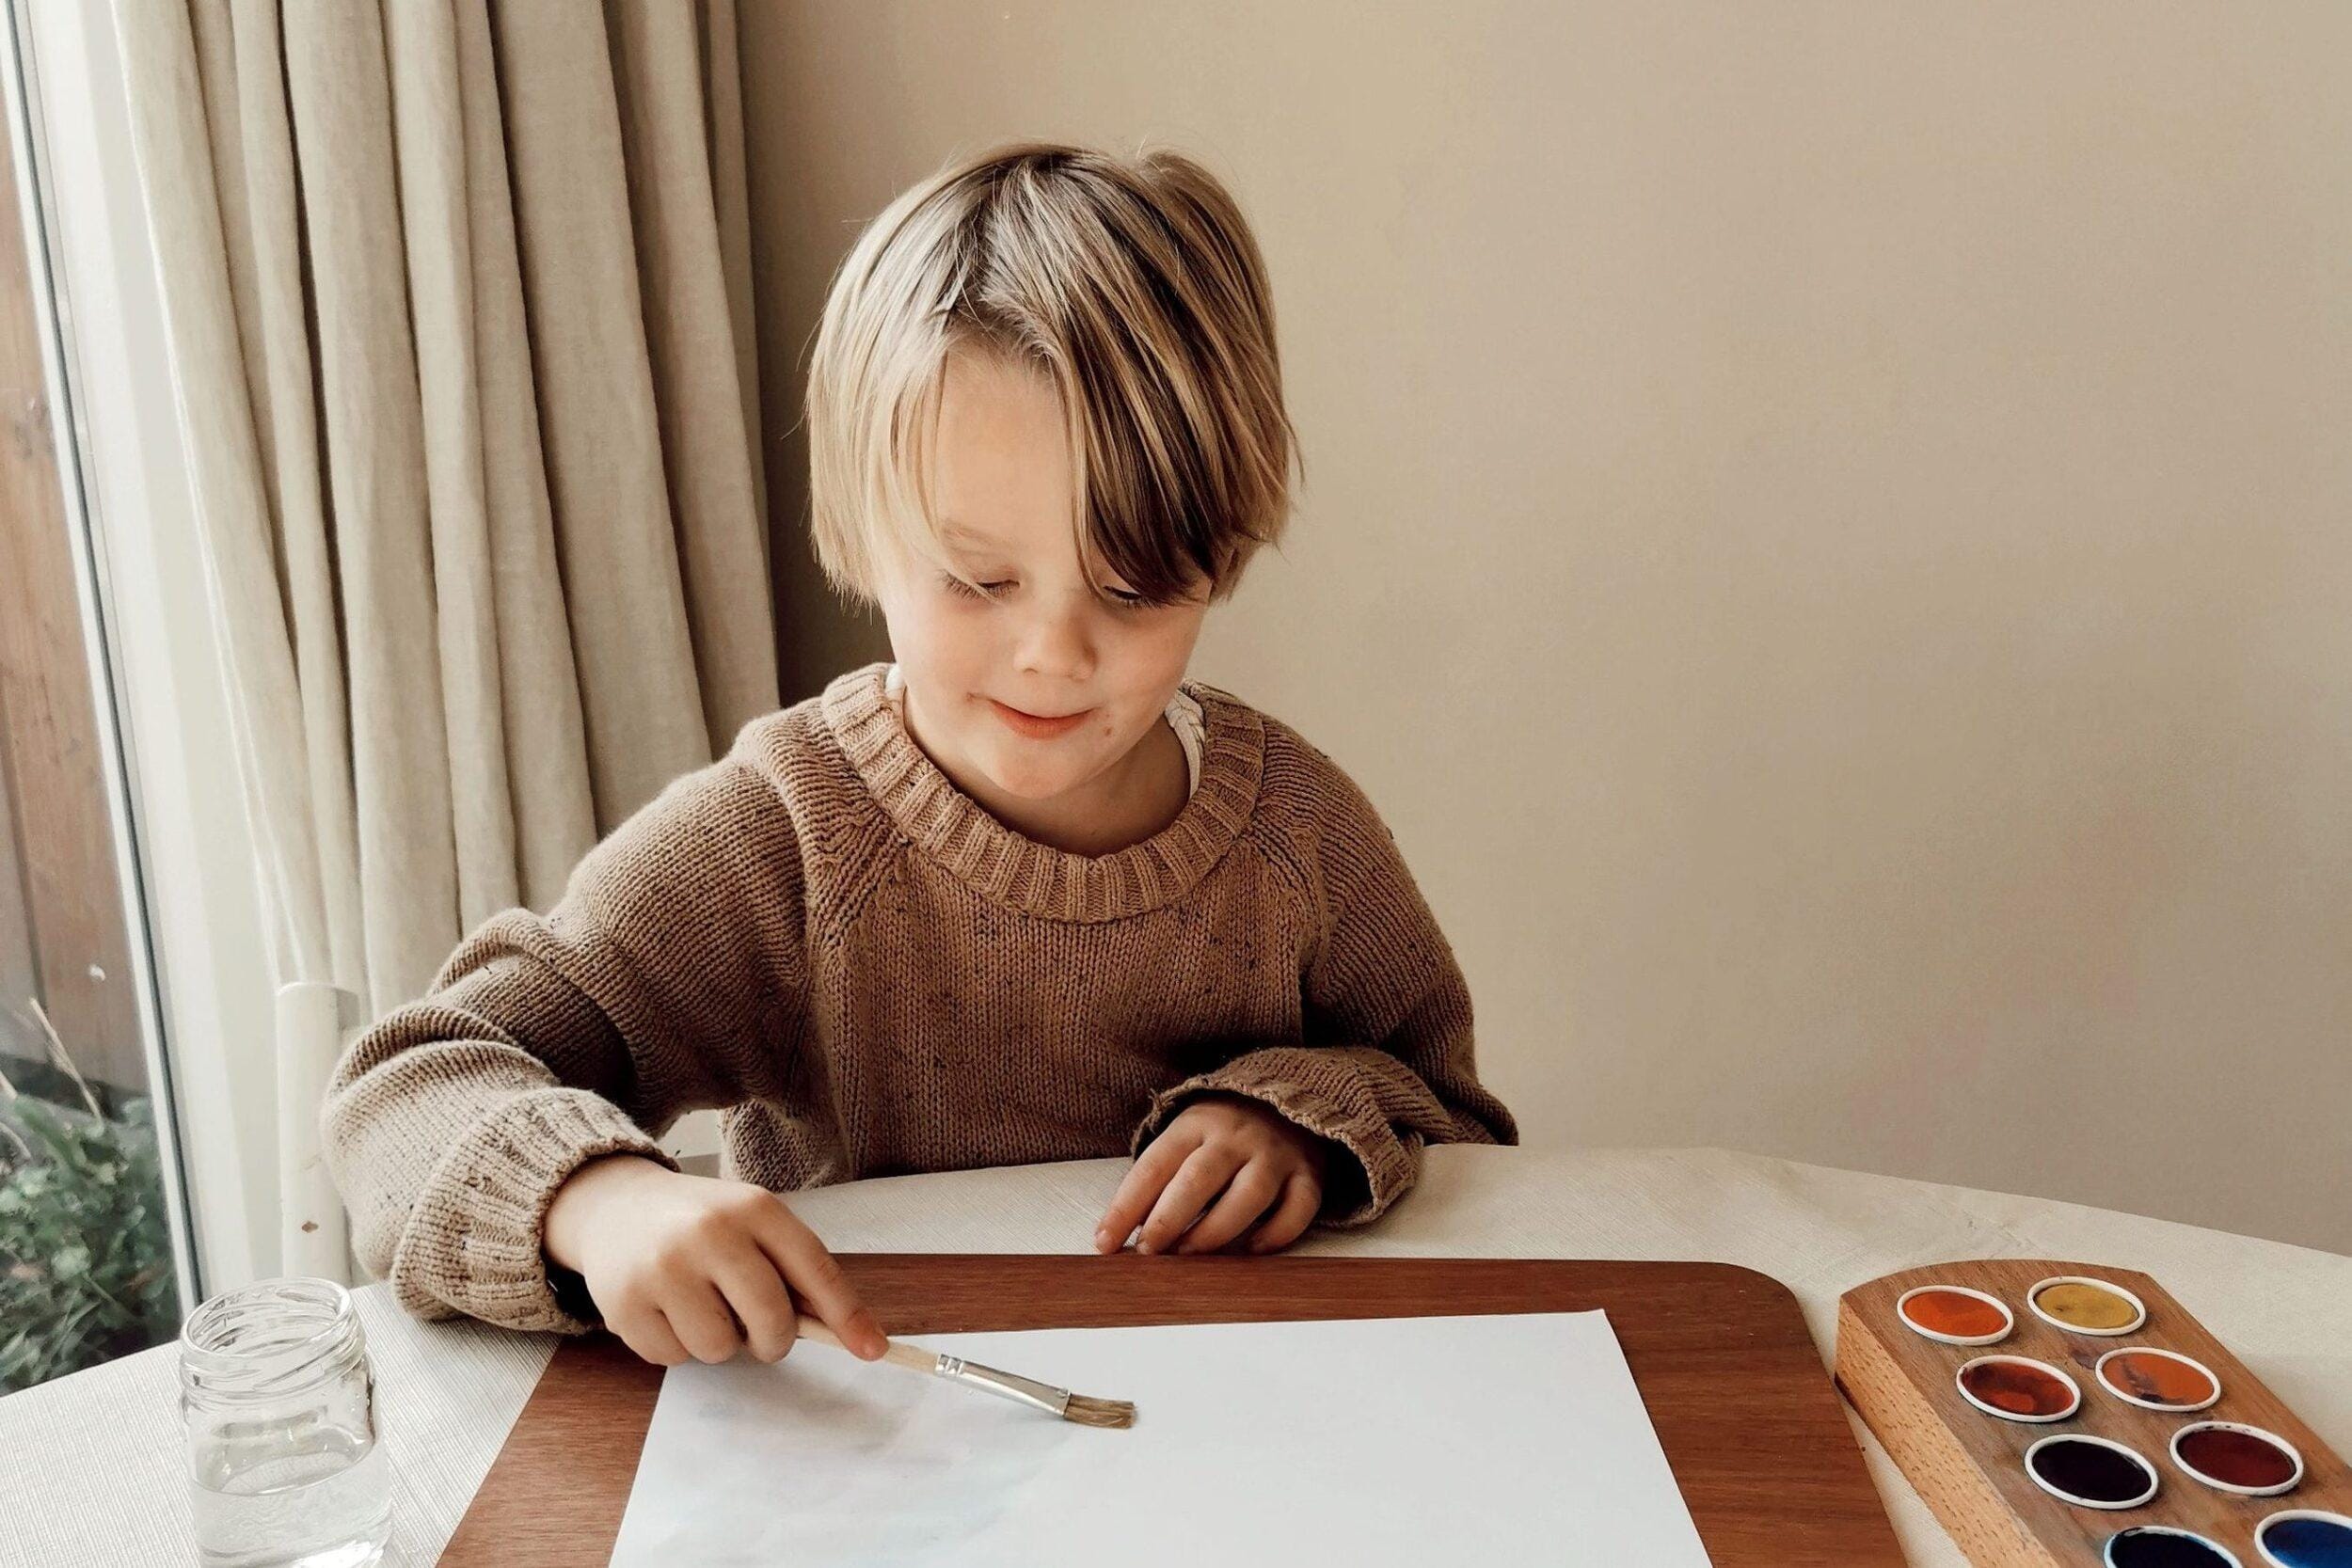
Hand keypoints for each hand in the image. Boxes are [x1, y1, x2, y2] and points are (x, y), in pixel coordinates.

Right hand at [543, 1154, 888, 1367]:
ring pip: (720, 1349)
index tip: (873, 1349)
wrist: (615, 1206)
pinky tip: (665, 1309)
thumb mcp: (751, 1226)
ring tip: (701, 1307)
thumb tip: (848, 1333)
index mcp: (754, 1209)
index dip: (848, 1314)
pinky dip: (676, 1346)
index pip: (814, 1268)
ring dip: (719, 1343)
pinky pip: (673, 1358)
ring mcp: (663, 1268)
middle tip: (761, 1333)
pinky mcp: (624, 1303)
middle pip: (770, 1319)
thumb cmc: (702, 1224)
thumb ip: (793, 1271)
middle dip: (774, 1341)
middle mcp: (710, 1233)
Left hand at [1094, 1093, 1334, 1256]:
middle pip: (1198, 1178)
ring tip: (1189, 1254)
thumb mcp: (1185, 1138)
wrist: (1285, 1100)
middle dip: (1167, 1219)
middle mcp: (1236, 1136)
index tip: (1104, 1242)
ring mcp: (1275, 1154)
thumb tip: (1122, 1233)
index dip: (1126, 1207)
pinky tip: (1251, 1249)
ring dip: (1215, 1230)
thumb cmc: (1220, 1134)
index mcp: (1195, 1124)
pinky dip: (1276, 1233)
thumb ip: (1161, 1179)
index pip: (1154, 1166)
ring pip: (1249, 1195)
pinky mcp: (1309, 1173)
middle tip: (1147, 1251)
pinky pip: (1299, 1207)